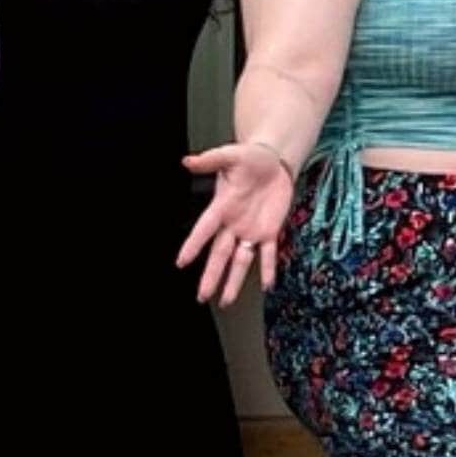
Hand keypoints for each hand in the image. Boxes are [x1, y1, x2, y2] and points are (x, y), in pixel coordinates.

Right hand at [176, 140, 298, 304]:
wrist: (274, 162)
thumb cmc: (250, 158)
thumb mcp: (231, 155)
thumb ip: (211, 160)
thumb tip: (188, 161)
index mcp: (222, 206)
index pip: (205, 229)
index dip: (194, 245)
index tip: (181, 262)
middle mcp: (233, 224)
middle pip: (220, 254)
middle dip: (211, 275)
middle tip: (201, 296)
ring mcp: (251, 230)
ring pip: (240, 260)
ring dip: (233, 281)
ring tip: (225, 301)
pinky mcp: (269, 231)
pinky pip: (268, 253)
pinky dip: (268, 268)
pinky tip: (267, 285)